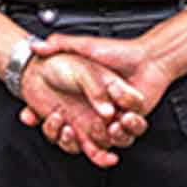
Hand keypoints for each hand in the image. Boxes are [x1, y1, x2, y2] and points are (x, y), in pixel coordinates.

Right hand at [19, 34, 172, 158]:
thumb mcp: (85, 45)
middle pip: (78, 135)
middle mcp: (97, 110)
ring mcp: (115, 118)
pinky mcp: (131, 121)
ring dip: (104, 137)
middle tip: (71, 127)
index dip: (51, 123)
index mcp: (83, 96)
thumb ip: (60, 44)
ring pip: (103, 141)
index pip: (61, 117)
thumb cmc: (119, 52)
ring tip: (109, 123)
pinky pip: (127, 137)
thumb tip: (37, 47)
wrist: (150, 58)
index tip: (48, 117)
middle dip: (71, 137)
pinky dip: (126, 131)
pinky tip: (125, 118)